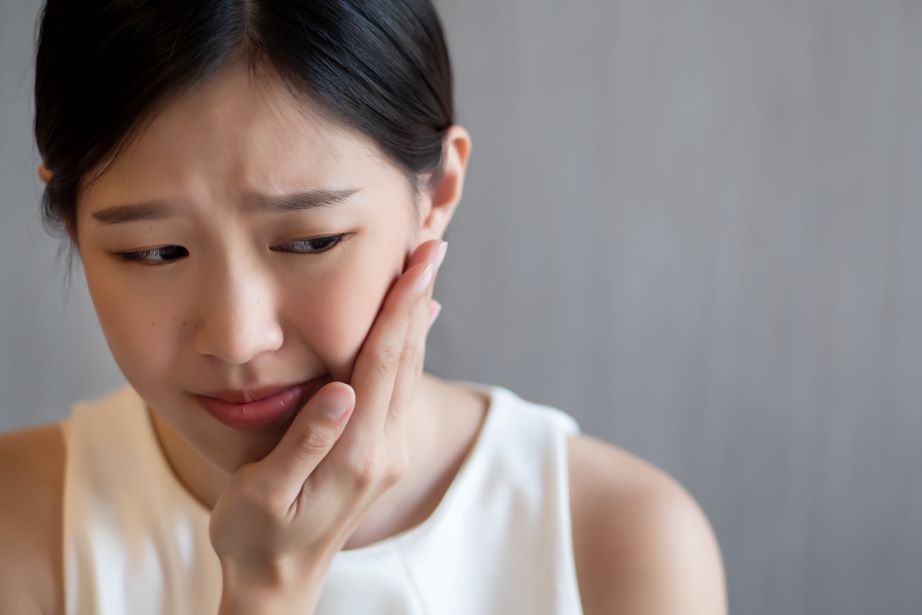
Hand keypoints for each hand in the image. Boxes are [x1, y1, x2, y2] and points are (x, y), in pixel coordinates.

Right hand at [210, 238, 446, 611]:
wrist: (281, 582)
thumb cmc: (256, 538)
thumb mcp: (263, 496)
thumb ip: (304, 444)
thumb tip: (340, 391)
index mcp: (355, 453)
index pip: (383, 364)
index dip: (401, 309)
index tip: (420, 263)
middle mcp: (384, 449)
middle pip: (407, 357)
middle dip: (420, 297)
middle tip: (433, 245)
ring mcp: (388, 451)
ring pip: (409, 369)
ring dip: (419, 315)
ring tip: (427, 269)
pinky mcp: (382, 452)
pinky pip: (401, 386)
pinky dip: (409, 345)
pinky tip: (415, 322)